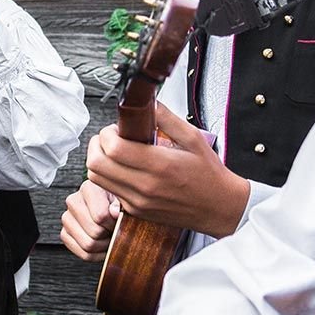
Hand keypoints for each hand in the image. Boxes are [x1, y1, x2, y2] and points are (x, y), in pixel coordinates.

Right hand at [59, 176, 120, 260]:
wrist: (107, 206)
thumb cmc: (116, 202)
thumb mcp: (122, 198)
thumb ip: (120, 204)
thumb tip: (115, 213)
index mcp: (88, 188)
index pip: (100, 216)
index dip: (114, 223)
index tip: (119, 221)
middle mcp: (73, 201)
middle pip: (94, 232)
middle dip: (109, 235)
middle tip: (115, 231)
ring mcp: (67, 218)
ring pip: (88, 245)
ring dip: (103, 246)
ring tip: (109, 237)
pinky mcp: (65, 234)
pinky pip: (82, 254)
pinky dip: (96, 255)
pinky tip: (103, 246)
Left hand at [85, 103, 249, 238]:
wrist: (218, 207)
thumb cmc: (208, 174)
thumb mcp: (193, 138)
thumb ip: (166, 118)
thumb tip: (146, 102)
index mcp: (159, 165)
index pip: (113, 148)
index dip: (107, 133)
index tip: (117, 129)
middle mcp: (145, 186)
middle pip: (96, 165)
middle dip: (98, 146)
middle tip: (111, 138)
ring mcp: (138, 202)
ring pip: (97, 179)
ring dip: (100, 161)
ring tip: (116, 153)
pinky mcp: (135, 212)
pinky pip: (109, 191)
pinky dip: (109, 178)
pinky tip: (124, 170)